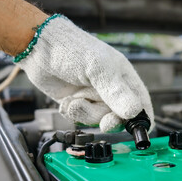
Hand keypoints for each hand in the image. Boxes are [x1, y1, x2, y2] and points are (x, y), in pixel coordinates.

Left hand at [17, 15, 153, 131]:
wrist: (40, 48)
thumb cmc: (72, 49)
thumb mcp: (98, 69)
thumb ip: (116, 92)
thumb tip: (134, 111)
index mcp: (123, 77)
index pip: (141, 103)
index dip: (141, 119)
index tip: (136, 132)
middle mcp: (110, 89)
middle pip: (118, 117)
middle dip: (108, 119)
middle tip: (104, 123)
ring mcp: (92, 96)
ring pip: (97, 119)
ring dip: (85, 113)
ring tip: (75, 99)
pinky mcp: (77, 102)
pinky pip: (79, 118)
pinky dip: (72, 112)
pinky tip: (67, 100)